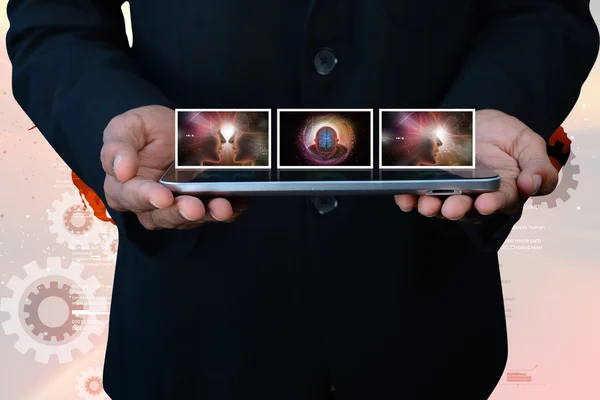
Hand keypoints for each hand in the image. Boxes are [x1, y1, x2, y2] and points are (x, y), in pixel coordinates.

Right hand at [100, 105, 247, 229]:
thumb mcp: (127, 127)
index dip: (146, 198)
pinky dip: (228, 211)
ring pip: (190, 219)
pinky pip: (214, 214)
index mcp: (124, 188)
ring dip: (207, 215)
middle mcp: (150, 204)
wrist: (174, 127)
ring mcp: (177, 207)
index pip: (132, 197)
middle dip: (180, 212)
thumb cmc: (145, 129)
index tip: (162, 196)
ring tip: (221, 207)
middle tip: (195, 207)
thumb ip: (118, 146)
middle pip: (162, 216)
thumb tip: (121, 171)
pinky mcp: (202, 205)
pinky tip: (237, 204)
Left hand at [395, 109, 558, 220]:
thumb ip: (538, 167)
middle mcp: (474, 197)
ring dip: (431, 207)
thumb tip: (532, 185)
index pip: (499, 202)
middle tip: (451, 207)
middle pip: (465, 209)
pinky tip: (404, 197)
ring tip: (425, 204)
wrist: (478, 122)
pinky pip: (416, 193)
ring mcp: (449, 190)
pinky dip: (408, 197)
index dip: (493, 204)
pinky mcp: (428, 182)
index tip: (486, 203)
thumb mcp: (529, 145)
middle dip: (457, 209)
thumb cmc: (506, 137)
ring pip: (439, 205)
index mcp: (503, 192)